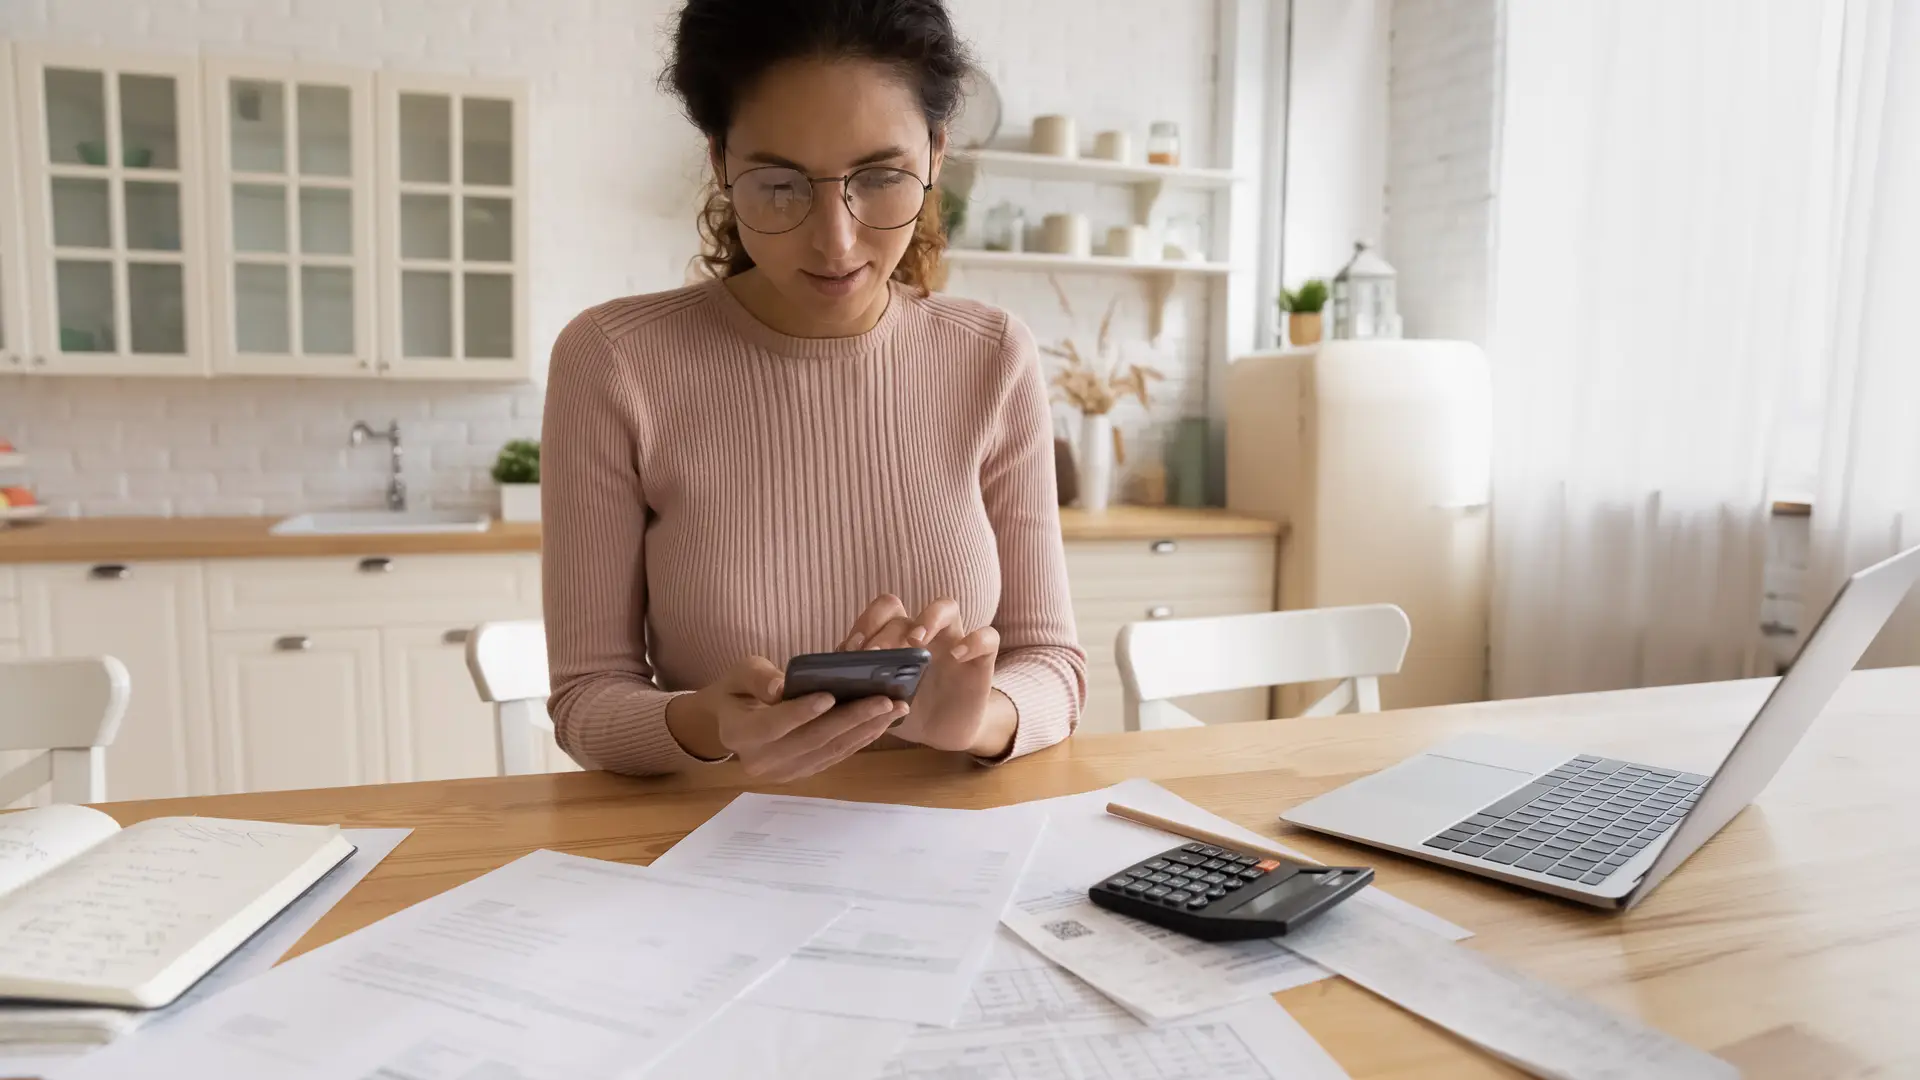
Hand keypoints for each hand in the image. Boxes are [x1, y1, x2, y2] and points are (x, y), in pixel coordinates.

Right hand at [665, 656, 906, 781]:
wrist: (733, 721)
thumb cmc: (738, 690)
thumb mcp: (739, 673)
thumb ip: (757, 677)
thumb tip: (780, 688)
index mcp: (739, 735)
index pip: (773, 726)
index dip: (801, 713)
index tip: (830, 696)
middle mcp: (761, 761)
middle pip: (811, 741)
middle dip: (851, 719)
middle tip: (885, 700)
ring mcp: (785, 772)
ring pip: (829, 751)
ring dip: (865, 730)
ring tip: (895, 709)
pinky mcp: (804, 773)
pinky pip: (836, 757)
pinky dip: (861, 739)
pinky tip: (882, 722)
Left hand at [840, 595, 1014, 756]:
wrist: (939, 733)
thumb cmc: (904, 711)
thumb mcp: (877, 701)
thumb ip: (855, 687)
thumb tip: (818, 680)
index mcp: (892, 638)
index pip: (879, 612)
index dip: (864, 624)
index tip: (851, 650)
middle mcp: (921, 632)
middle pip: (902, 610)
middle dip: (885, 630)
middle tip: (875, 656)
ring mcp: (953, 641)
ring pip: (946, 606)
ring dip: (928, 618)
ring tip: (916, 642)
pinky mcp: (980, 658)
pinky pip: (987, 637)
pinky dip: (974, 641)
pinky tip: (958, 657)